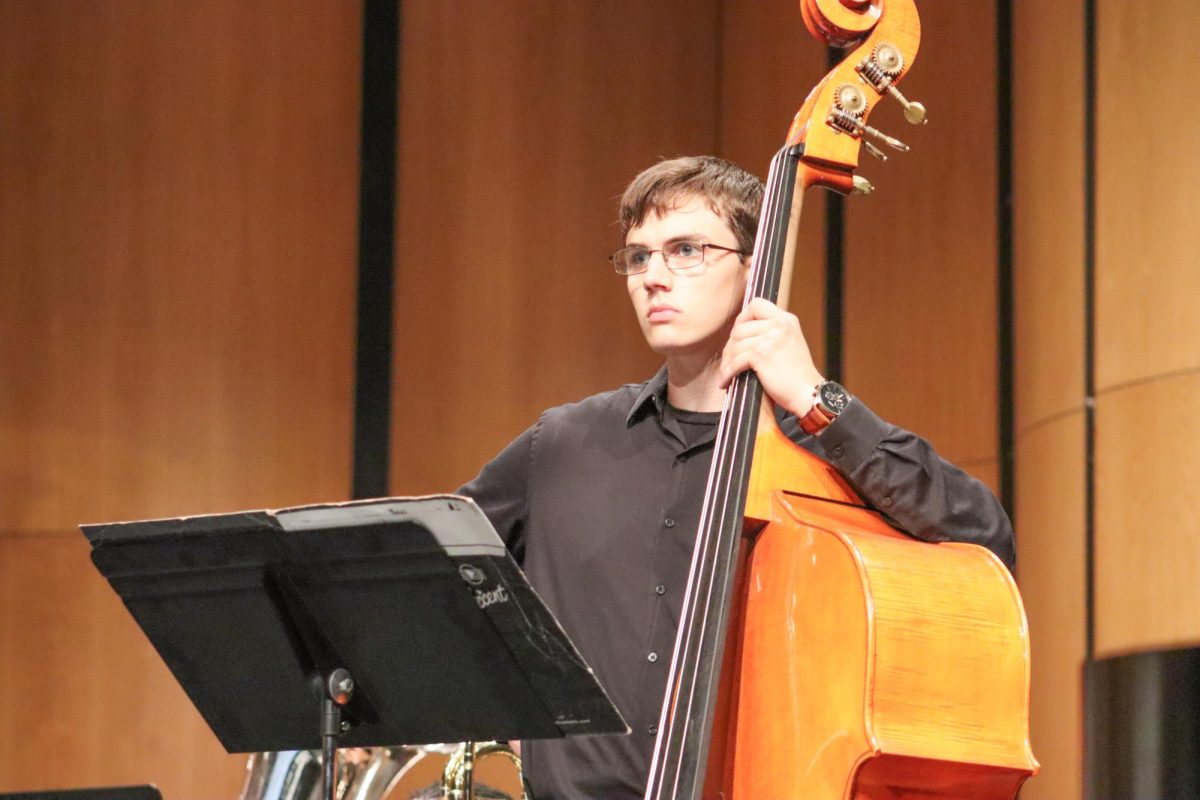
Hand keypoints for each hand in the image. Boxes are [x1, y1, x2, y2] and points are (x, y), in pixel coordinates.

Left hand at [717, 298, 823, 416]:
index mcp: (786, 319)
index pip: (756, 304)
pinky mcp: (761, 355)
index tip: (738, 333)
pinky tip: (725, 381)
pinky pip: (735, 361)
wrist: (807, 393)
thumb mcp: (790, 341)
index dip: (743, 317)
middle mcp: (779, 325)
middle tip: (729, 359)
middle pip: (740, 328)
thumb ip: (772, 331)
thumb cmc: (797, 374)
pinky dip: (727, 373)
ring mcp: (770, 339)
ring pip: (735, 345)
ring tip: (726, 372)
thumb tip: (742, 331)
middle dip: (730, 346)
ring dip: (727, 361)